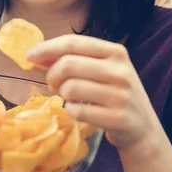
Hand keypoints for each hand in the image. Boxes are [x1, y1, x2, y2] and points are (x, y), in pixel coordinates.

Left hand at [27, 35, 162, 151]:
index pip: (73, 43)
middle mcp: (120, 71)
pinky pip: (78, 111)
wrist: (143, 128)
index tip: (29, 56)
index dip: (47, 48)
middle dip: (52, 75)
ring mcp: (120, 95)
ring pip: (70, 88)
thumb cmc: (116, 94)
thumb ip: (75, 60)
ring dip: (63, 95)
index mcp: (116, 52)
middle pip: (68, 64)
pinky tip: (81, 111)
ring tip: (71, 98)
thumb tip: (37, 56)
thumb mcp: (104, 71)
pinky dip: (72, 112)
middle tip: (52, 85)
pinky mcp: (117, 117)